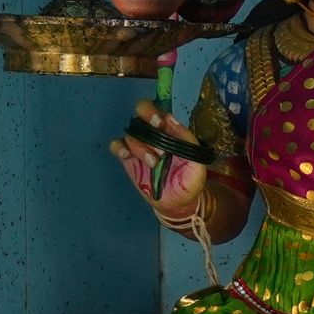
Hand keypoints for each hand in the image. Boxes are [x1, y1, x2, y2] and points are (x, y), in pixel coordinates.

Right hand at [110, 103, 205, 223]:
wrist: (179, 202)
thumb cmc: (189, 180)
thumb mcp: (196, 161)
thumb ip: (187, 140)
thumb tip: (170, 119)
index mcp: (171, 132)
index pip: (160, 110)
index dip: (157, 111)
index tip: (160, 122)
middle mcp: (154, 134)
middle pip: (141, 111)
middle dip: (145, 115)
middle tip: (155, 128)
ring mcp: (140, 146)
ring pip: (131, 133)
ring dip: (141, 145)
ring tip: (154, 162)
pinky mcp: (129, 160)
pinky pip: (117, 146)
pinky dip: (120, 148)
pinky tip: (128, 157)